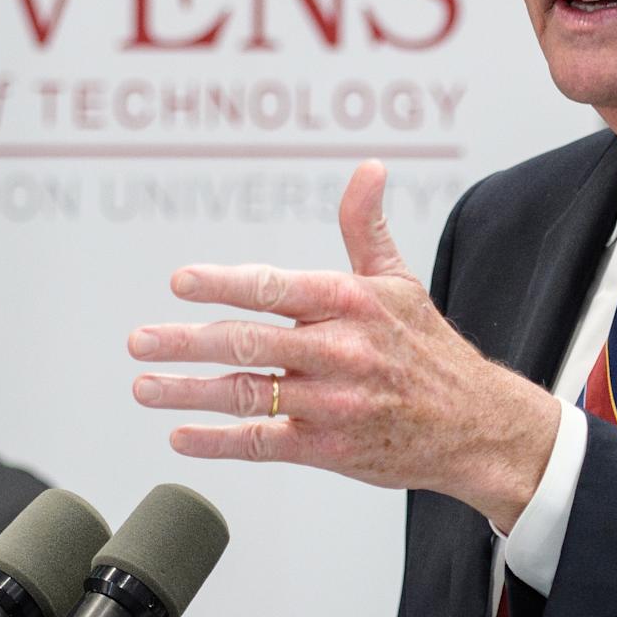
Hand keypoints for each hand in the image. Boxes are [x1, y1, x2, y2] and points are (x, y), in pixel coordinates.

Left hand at [128, 160, 561, 529]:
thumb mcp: (400, 282)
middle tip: (139, 340)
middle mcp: (339, 352)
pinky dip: (217, 441)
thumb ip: (366, 227)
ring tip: (144, 385)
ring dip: (188, 391)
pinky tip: (180, 436)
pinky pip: (262, 442)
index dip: (224, 284)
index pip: (276, 287)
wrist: (476, 427)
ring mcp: (332, 403)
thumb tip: (368, 168)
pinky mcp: (328, 447)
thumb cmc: (429, 350)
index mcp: (351, 303)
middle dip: (186, 341)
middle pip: (249, 343)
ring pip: (246, 395)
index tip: (181, 282)